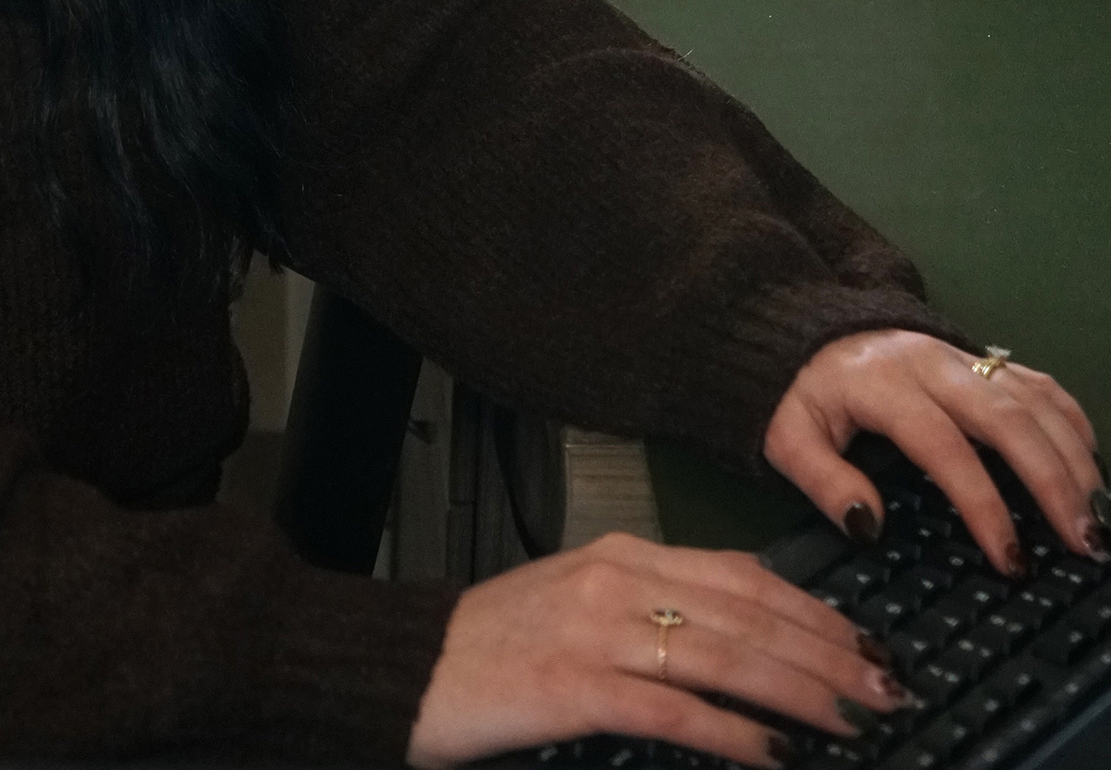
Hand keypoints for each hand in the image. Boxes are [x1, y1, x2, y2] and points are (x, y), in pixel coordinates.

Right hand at [405, 532, 907, 766]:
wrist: (417, 663)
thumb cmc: (498, 641)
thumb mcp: (581, 599)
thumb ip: (656, 604)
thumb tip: (746, 634)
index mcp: (623, 554)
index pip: (745, 575)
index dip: (816, 610)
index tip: (869, 643)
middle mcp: (618, 580)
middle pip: (749, 614)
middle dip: (830, 654)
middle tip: (887, 687)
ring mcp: (596, 631)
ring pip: (726, 655)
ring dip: (802, 692)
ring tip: (854, 720)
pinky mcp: (576, 685)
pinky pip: (675, 709)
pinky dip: (733, 731)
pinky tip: (775, 752)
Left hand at [765, 329, 1110, 573]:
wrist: (800, 326)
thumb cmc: (799, 390)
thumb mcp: (786, 434)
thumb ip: (822, 480)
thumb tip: (868, 526)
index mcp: (882, 384)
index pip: (944, 446)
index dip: (982, 503)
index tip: (1010, 558)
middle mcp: (930, 363)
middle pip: (1006, 417)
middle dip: (1053, 482)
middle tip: (1084, 543)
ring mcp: (958, 354)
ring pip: (1031, 399)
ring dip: (1073, 457)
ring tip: (1095, 518)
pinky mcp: (975, 354)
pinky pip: (1036, 380)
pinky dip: (1070, 420)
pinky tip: (1088, 462)